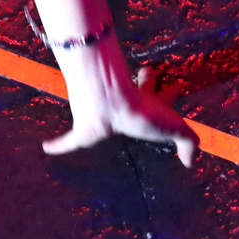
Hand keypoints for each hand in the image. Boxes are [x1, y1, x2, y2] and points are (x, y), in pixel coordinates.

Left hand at [43, 66, 198, 167]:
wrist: (109, 105)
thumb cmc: (142, 114)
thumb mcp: (176, 128)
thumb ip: (190, 144)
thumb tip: (191, 163)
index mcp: (148, 105)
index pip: (163, 96)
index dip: (170, 92)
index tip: (176, 84)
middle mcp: (127, 106)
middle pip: (137, 91)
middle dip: (145, 83)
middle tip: (147, 75)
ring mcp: (105, 115)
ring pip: (105, 109)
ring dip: (101, 110)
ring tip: (97, 118)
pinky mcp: (82, 130)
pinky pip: (66, 141)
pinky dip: (57, 145)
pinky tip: (47, 148)